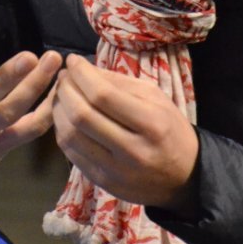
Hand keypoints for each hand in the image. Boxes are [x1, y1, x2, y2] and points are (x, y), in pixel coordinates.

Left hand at [52, 54, 199, 211]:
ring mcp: (115, 171)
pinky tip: (65, 118)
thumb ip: (119, 82)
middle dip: (65, 90)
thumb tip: (83, 68)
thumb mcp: (155, 97)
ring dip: (58, 111)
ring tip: (60, 95)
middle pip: (83, 115)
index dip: (81, 74)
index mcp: (151, 123)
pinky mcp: (103, 182)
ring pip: (71, 136)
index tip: (73, 60)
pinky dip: (62, 131)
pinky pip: (72, 154)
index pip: (103, 95)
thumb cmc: (169, 129)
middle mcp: (132, 150)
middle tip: (63, 76)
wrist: (184, 176)